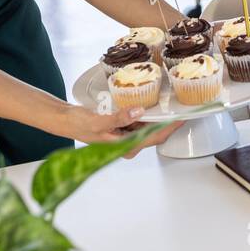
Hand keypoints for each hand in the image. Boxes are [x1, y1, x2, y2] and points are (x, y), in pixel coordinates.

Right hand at [65, 105, 184, 157]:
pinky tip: (150, 104)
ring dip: (158, 117)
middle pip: (154, 133)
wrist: (67, 120)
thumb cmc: (80, 124)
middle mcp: (128, 144)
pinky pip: (140, 121)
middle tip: (180, 107)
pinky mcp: (124, 129)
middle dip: (168, 122)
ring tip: (169, 103)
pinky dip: (146, 114)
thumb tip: (138, 112)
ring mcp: (126, 137)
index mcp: (124, 146)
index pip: (153, 138)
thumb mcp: (99, 120)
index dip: (170, 128)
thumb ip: (119, 118)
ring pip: (148, 127)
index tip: (182, 118)